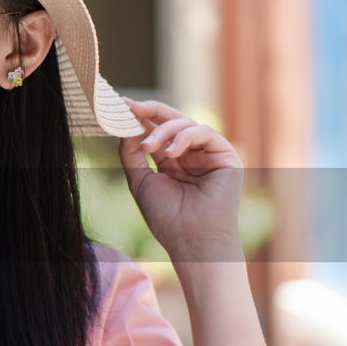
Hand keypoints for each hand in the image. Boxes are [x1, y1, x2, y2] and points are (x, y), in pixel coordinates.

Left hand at [117, 98, 244, 260]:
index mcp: (171, 160)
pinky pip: (204, 133)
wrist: (192, 240)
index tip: (120, 106)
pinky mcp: (226, 155)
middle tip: (130, 107)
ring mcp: (208, 153)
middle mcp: (190, 154)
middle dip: (150, 111)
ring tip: (148, 147)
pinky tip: (170, 153)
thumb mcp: (140, 181)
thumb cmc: (167, 217)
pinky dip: (184, 137)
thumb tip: (124, 126)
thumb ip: (131, 153)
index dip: (139, 117)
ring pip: (185, 124)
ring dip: (163, 131)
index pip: (155, 130)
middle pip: (171, 121)